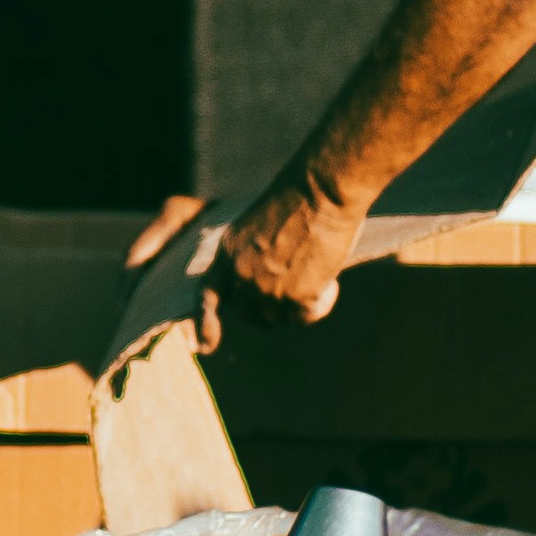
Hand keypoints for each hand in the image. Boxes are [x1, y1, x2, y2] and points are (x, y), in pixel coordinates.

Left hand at [209, 176, 359, 332]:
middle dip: (269, 311)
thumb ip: (251, 257)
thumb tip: (263, 284)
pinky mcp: (295, 299)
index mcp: (227, 253)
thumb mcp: (258, 226)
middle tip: (295, 293)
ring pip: (281, 319)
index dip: (205, 322)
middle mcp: (239, 277)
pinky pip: (309, 316)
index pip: (208, 296)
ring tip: (319, 274)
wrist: (321, 190)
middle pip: (249, 315)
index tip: (204, 345)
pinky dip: (323, 302)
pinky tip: (331, 280)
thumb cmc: (299, 198)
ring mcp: (265, 291)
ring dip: (299, 306)